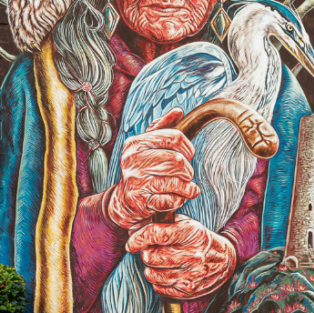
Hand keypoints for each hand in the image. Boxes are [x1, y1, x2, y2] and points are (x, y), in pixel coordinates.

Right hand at [107, 108, 199, 229]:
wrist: (124, 201)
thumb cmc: (142, 169)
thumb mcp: (148, 145)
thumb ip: (163, 127)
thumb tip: (178, 111)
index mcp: (136, 143)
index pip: (174, 137)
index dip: (188, 147)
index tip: (189, 155)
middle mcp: (132, 160)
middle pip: (177, 160)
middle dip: (188, 170)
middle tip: (187, 175)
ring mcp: (134, 181)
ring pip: (176, 182)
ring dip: (187, 187)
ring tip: (186, 188)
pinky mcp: (139, 201)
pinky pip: (170, 200)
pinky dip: (179, 200)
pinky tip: (177, 198)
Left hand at [127, 215, 236, 299]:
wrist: (224, 261)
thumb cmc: (200, 240)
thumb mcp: (186, 224)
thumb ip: (161, 224)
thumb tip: (133, 230)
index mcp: (192, 234)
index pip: (158, 234)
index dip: (139, 238)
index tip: (132, 242)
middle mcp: (193, 255)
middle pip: (151, 257)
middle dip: (147, 253)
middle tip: (152, 251)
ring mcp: (191, 275)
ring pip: (152, 274)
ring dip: (151, 268)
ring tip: (160, 262)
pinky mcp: (188, 290)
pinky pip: (159, 288)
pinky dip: (159, 281)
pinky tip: (167, 273)